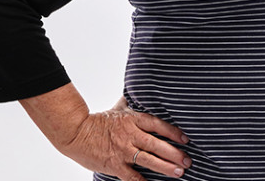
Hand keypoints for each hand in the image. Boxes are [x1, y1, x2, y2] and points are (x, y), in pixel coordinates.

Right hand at [64, 96, 191, 179]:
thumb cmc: (99, 120)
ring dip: (165, 167)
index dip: (173, 131)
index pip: (157, 124)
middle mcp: (130, 134)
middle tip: (188, 160)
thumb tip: (142, 93)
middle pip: (156, 144)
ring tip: (179, 172)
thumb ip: (133, 104)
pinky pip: (131, 176)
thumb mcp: (118, 108)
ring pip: (148, 160)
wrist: (76, 133)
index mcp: (133, 119)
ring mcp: (123, 150)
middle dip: (174, 153)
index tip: (185, 138)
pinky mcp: (115, 165)